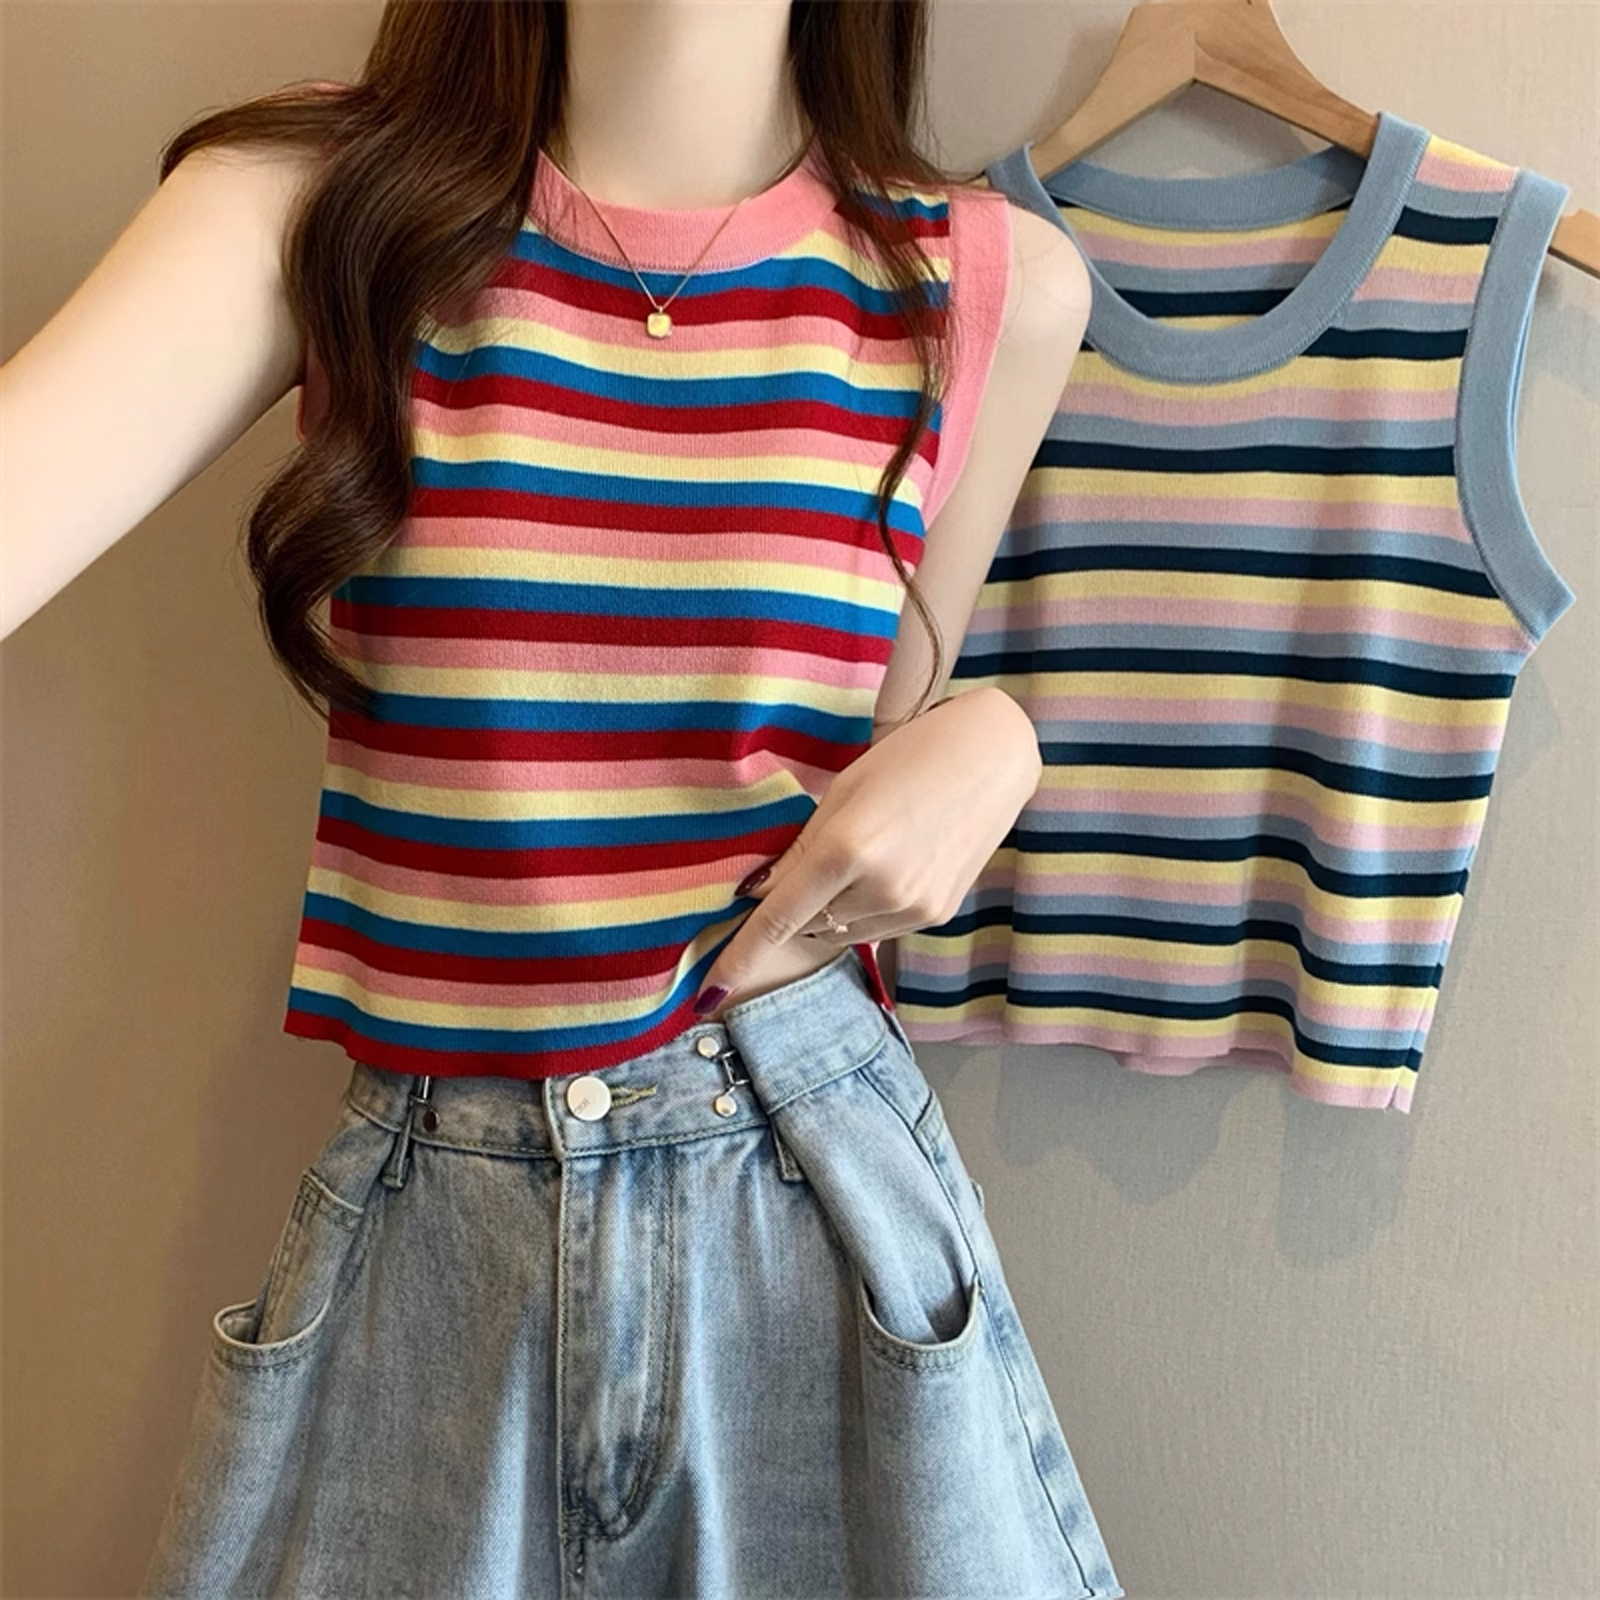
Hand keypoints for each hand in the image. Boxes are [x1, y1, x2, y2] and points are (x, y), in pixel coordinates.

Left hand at [692, 687, 1043, 1019]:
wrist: (990, 757)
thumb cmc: (906, 760)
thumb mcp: (841, 793)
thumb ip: (798, 852)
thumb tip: (757, 895)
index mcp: (845, 848)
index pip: (777, 919)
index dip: (739, 958)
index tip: (708, 993)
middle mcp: (880, 887)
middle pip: (807, 926)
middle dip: (795, 907)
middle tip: (814, 862)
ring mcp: (912, 907)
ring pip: (841, 933)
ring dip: (831, 911)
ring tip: (860, 857)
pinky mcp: (936, 915)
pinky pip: (877, 929)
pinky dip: (865, 911)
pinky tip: (886, 869)